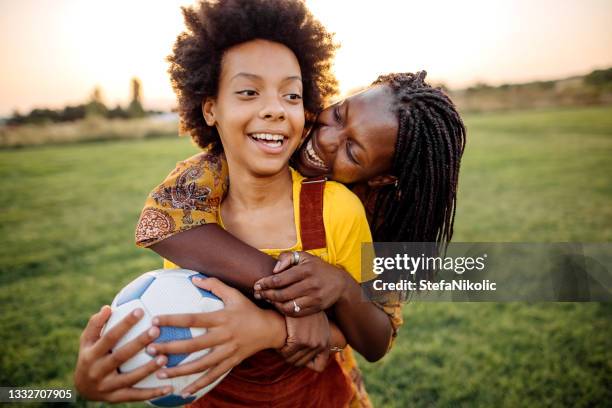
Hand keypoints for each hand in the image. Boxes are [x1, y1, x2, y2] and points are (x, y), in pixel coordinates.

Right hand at [74, 306, 171, 401]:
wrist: (82, 388)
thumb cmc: (89, 355)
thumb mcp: (87, 340)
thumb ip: (95, 324)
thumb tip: (107, 308)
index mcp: (91, 354)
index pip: (109, 337)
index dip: (124, 324)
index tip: (140, 311)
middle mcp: (98, 371)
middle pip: (120, 356)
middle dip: (138, 343)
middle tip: (156, 330)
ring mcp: (107, 387)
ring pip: (130, 378)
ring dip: (148, 369)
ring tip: (164, 358)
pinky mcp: (116, 398)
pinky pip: (136, 396)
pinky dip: (152, 393)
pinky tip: (169, 387)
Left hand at [147, 277, 286, 397]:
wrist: (270, 329)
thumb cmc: (248, 309)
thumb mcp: (234, 294)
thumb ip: (214, 285)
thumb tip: (194, 278)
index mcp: (221, 318)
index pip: (193, 319)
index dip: (173, 319)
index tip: (155, 320)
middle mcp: (224, 336)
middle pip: (193, 344)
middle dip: (170, 348)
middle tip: (150, 350)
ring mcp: (228, 352)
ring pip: (201, 364)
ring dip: (179, 371)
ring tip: (159, 373)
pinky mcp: (231, 362)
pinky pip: (213, 376)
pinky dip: (199, 385)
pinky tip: (184, 392)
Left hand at [253, 251, 348, 316]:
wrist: (340, 284)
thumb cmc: (317, 268)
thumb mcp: (304, 257)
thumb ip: (287, 258)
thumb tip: (274, 269)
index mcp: (306, 270)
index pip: (280, 279)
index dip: (265, 283)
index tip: (257, 285)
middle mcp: (311, 284)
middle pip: (282, 294)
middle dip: (267, 295)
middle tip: (258, 294)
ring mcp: (314, 298)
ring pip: (288, 305)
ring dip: (274, 304)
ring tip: (267, 299)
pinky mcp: (316, 308)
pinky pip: (296, 313)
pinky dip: (284, 310)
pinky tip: (279, 305)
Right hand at [281, 312, 329, 371]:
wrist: (301, 296)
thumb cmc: (305, 310)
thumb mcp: (315, 324)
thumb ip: (313, 336)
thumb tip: (306, 352)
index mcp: (325, 342)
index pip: (319, 366)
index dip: (308, 363)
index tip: (299, 354)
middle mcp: (321, 344)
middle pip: (301, 363)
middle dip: (291, 357)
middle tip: (285, 348)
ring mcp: (312, 342)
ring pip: (293, 360)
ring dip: (285, 354)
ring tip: (281, 344)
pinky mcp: (301, 339)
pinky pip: (286, 353)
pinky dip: (280, 349)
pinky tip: (279, 340)